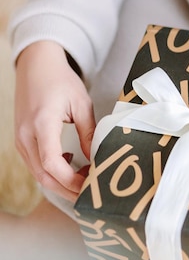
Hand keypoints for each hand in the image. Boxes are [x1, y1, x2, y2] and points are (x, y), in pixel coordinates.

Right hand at [15, 41, 95, 201]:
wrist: (36, 66)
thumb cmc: (60, 81)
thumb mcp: (82, 104)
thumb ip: (89, 134)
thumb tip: (97, 160)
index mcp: (41, 123)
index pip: (51, 163)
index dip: (71, 180)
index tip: (90, 185)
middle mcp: (25, 135)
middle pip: (43, 175)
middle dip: (67, 189)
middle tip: (90, 193)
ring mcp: (20, 139)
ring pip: (37, 173)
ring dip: (60, 182)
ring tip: (84, 179)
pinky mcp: (21, 141)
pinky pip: (34, 164)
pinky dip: (52, 172)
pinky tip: (70, 163)